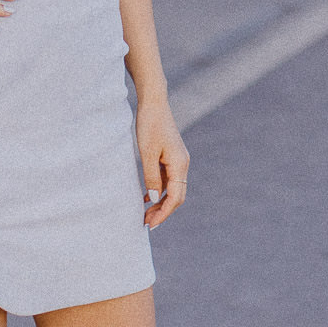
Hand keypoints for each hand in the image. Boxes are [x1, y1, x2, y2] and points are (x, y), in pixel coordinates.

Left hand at [138, 101, 188, 228]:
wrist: (154, 103)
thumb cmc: (150, 125)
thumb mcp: (147, 152)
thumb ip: (151, 176)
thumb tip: (155, 198)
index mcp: (180, 164)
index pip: (175, 197)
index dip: (164, 212)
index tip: (150, 224)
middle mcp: (182, 164)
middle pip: (177, 195)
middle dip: (163, 211)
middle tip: (146, 223)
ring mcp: (178, 160)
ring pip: (172, 188)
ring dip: (160, 202)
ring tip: (145, 213)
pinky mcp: (171, 156)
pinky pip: (167, 179)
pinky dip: (158, 190)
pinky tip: (146, 196)